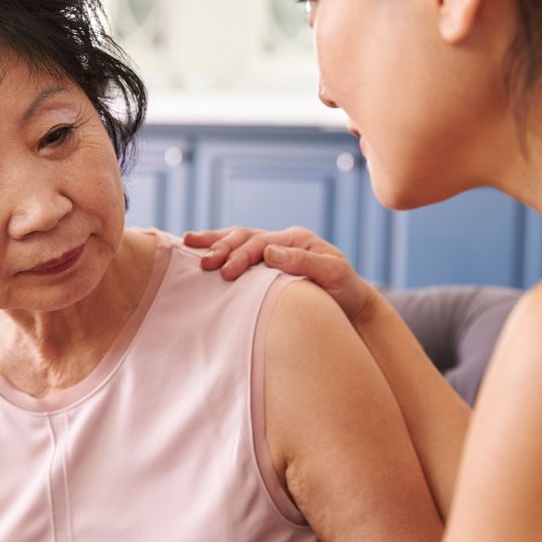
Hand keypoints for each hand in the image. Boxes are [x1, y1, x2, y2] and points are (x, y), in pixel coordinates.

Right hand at [184, 226, 379, 323]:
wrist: (353, 306)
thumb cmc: (345, 292)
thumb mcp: (333, 275)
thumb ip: (303, 262)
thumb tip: (269, 252)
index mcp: (296, 239)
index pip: (261, 243)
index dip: (241, 256)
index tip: (226, 273)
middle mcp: (283, 241)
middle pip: (245, 236)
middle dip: (222, 247)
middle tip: (204, 263)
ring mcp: (274, 251)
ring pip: (238, 238)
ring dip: (214, 241)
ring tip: (188, 243)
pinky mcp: (267, 266)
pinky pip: (240, 251)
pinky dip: (220, 248)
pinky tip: (200, 251)